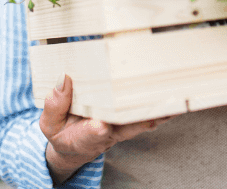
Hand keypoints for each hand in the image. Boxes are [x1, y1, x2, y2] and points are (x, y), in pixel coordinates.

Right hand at [39, 75, 174, 184]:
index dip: (97, 129)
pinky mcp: (131, 121)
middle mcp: (109, 133)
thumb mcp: (49, 124)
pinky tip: (177, 95)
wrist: (74, 147)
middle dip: (141, 115)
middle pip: (127, 125)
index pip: (92, 133)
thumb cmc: (63, 132)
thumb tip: (63, 79)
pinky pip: (149, 115)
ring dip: (159, 110)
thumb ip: (54, 105)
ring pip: (143, 120)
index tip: (99, 124)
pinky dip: (163, 107)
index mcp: (85, 136)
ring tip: (174, 96)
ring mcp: (123, 128)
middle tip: (156, 103)